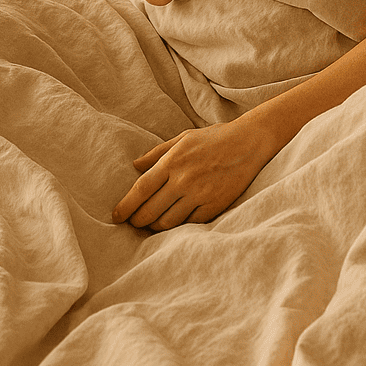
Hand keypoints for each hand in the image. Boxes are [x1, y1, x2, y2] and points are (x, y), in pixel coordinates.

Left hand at [112, 115, 277, 230]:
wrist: (248, 143)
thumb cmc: (214, 138)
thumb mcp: (183, 138)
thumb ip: (157, 153)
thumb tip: (134, 165)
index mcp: (173, 161)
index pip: (141, 189)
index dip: (126, 206)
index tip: (117, 216)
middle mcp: (184, 179)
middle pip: (150, 211)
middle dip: (137, 221)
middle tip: (134, 223)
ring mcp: (200, 194)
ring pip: (168, 222)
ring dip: (155, 227)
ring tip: (152, 225)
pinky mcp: (214, 206)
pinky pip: (189, 224)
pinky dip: (179, 226)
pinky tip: (175, 223)